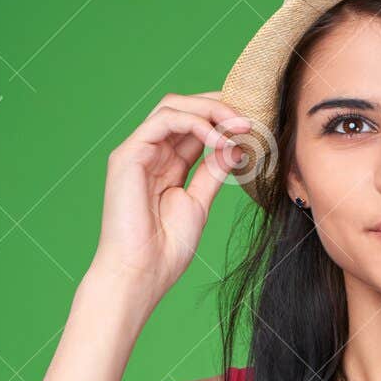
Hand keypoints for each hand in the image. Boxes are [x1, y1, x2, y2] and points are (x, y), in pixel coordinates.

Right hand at [89, 90, 252, 301]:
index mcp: (166, 165)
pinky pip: (164, 120)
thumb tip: (236, 145)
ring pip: (173, 107)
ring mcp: (137, 151)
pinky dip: (195, 123)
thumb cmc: (166, 248)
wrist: (141, 273)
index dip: (222, 119)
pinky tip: (219, 139)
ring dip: (210, 110)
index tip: (253, 125)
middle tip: (250, 119)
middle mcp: (150, 153)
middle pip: (184, 109)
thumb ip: (214, 171)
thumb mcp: (199, 203)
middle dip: (220, 108)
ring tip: (239, 126)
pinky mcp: (128, 154)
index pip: (194, 126)